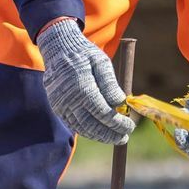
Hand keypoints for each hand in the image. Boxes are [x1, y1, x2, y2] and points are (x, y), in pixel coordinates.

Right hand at [35, 19, 134, 144]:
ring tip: (115, 138)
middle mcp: (68, 98)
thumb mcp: (102, 62)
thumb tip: (121, 103)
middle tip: (124, 138)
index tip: (130, 126)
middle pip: (91, 124)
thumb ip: (110, 84)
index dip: (117, 122)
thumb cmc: (85, 54)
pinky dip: (87, 131)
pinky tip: (99, 133)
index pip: (102, 112)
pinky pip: (73, 124)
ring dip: (99, 136)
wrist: (58, 49)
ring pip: (81, 127)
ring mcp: (60, 104)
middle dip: (110, 134)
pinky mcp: (57, 107)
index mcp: (82, 86)